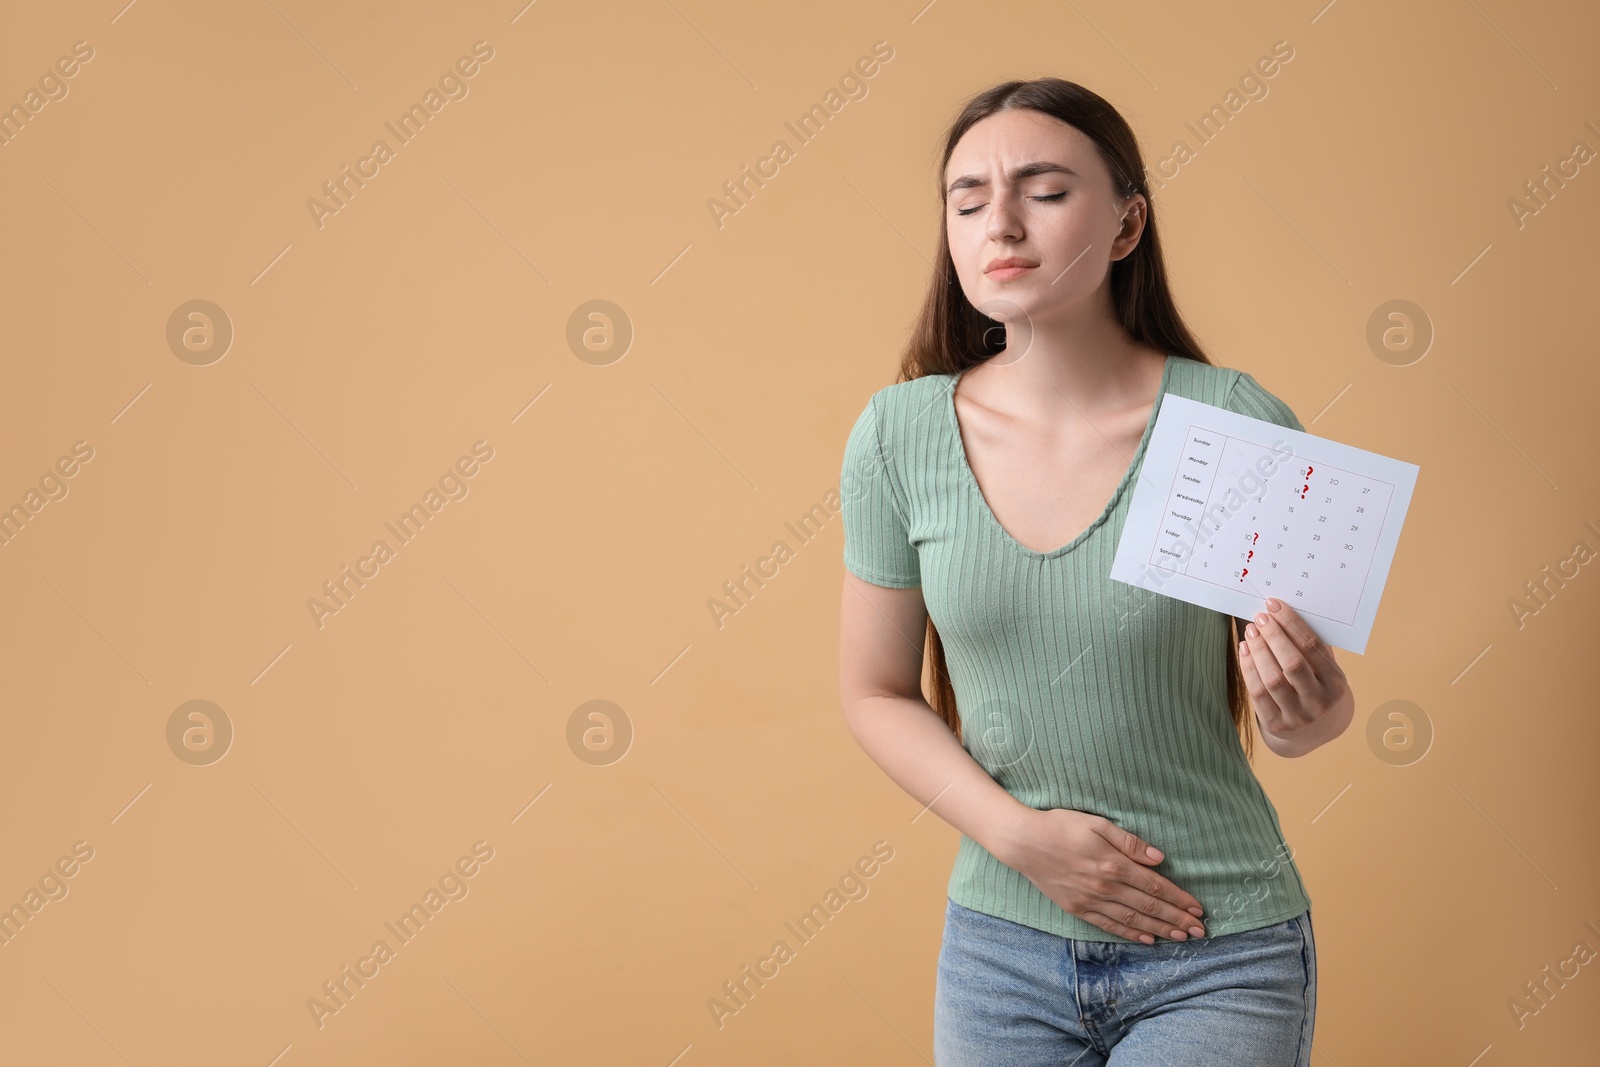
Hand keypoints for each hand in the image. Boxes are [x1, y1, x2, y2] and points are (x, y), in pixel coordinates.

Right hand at [1007, 808, 1207, 943]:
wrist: (1023, 842)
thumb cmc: (1060, 826)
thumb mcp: (1097, 824)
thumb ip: (1129, 843)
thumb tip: (1159, 858)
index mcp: (1113, 864)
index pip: (1155, 886)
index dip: (1179, 898)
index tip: (1198, 908)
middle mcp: (1105, 887)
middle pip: (1149, 907)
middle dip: (1177, 919)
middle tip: (1200, 930)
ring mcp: (1091, 901)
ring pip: (1133, 920)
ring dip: (1160, 930)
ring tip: (1182, 938)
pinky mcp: (1078, 909)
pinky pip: (1110, 925)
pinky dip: (1131, 934)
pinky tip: (1147, 939)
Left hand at [1240, 596, 1354, 756]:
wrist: (1315, 732)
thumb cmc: (1317, 688)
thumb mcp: (1325, 671)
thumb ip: (1313, 647)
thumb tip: (1286, 612)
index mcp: (1336, 684)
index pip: (1313, 648)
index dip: (1292, 623)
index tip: (1275, 605)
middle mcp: (1319, 702)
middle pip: (1293, 664)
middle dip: (1274, 636)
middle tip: (1260, 617)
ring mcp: (1298, 717)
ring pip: (1273, 680)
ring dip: (1258, 651)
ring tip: (1250, 631)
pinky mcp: (1276, 725)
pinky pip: (1257, 693)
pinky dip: (1248, 668)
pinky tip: (1244, 650)